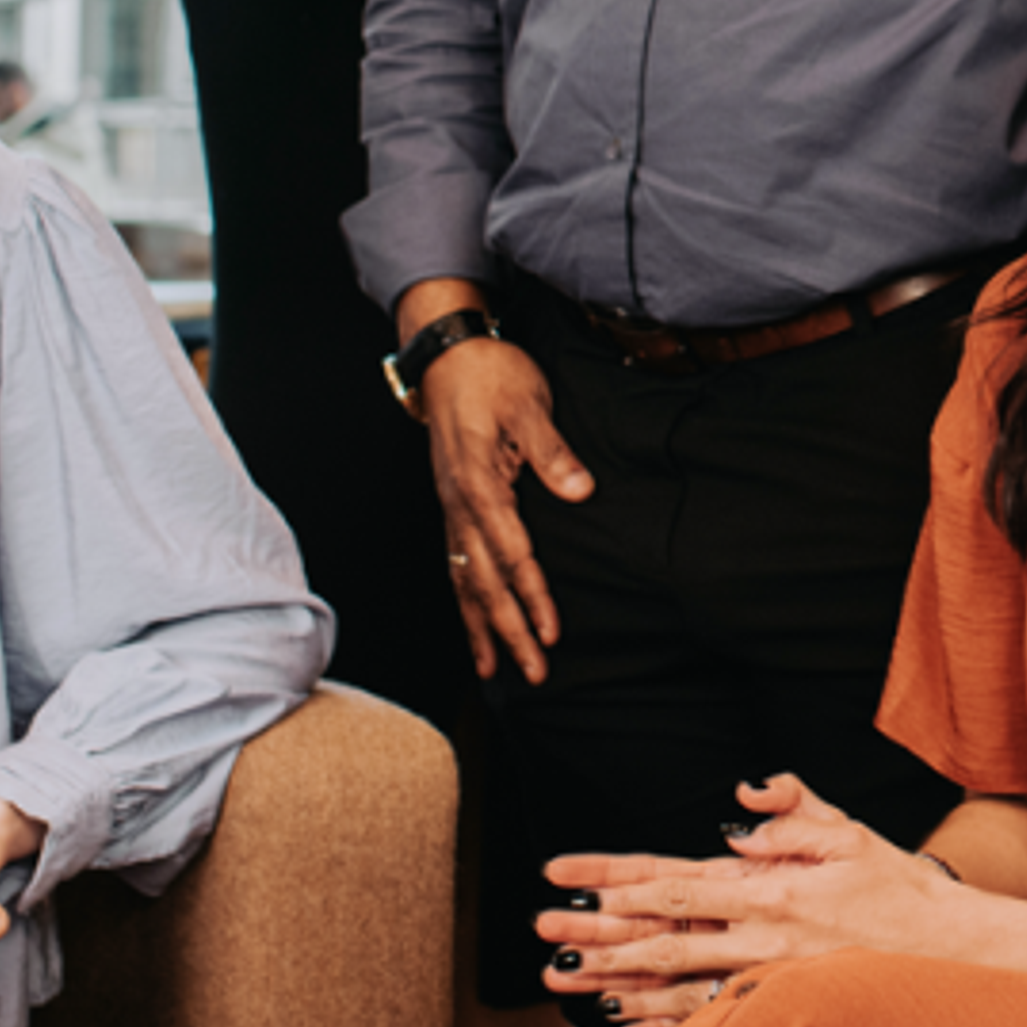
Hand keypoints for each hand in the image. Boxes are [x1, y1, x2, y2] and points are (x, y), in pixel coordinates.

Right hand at [400, 285, 593, 685]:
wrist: (446, 354)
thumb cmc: (490, 374)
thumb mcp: (528, 402)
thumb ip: (552, 449)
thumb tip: (580, 489)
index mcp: (479, 479)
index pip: (510, 550)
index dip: (531, 593)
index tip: (550, 630)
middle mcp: (458, 502)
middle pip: (484, 578)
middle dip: (508, 629)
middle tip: (534, 671)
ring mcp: (450, 506)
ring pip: (465, 579)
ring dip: (482, 627)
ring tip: (497, 671)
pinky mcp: (451, 505)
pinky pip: (457, 564)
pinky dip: (467, 601)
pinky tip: (477, 628)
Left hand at [536, 775, 965, 1026]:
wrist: (948, 956)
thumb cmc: (895, 887)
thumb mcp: (847, 832)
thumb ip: (793, 810)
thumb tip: (743, 796)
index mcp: (766, 886)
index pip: (674, 879)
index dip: (616, 877)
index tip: (564, 872)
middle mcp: (757, 936)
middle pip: (660, 934)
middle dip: (597, 930)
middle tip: (543, 929)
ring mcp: (766, 980)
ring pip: (675, 982)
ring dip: (617, 980)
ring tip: (565, 979)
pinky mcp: (778, 1008)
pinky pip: (711, 1022)